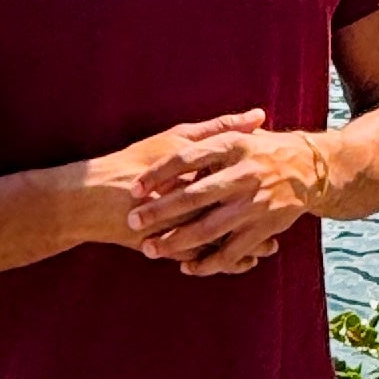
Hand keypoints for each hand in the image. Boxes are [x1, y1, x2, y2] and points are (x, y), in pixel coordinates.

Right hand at [65, 112, 265, 261]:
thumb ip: (218, 129)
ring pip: (225, 241)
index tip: (283, 180)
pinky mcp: (169, 249)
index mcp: (198, 170)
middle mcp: (190, 200)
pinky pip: (207, 260)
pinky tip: (242, 263)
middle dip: (262, 217)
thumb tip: (258, 115)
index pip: (240, 175)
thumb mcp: (177, 140)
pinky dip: (225, 263)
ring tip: (269, 247)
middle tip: (286, 216)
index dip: (263, 179)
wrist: (92, 198)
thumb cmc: (134, 162)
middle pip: (236, 211)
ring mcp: (179, 228)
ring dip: (248, 245)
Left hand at [125, 120, 326, 277]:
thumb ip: (208, 138)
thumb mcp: (239, 136)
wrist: (313, 169)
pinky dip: (209, 262)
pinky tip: (187, 267)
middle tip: (132, 221)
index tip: (134, 187)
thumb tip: (170, 146)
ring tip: (151, 249)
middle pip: (194, 195)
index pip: (187, 158)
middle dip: (160, 211)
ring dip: (178, 241)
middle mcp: (244, 174)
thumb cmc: (264, 150)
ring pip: (210, 228)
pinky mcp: (265, 228)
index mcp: (233, 147)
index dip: (158, 173)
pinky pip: (233, 251)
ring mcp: (256, 204)